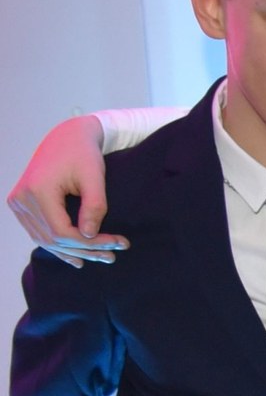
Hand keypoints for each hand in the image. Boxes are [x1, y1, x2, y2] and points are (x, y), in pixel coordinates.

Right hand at [11, 117, 122, 264]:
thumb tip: (90, 236)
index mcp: (37, 190)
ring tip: (101, 258)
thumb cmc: (83, 154)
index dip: (90, 243)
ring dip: (73, 252)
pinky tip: (77, 257)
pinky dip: (58, 246)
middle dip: (86, 250)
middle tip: (113, 256)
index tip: (118, 243)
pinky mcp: (20, 205)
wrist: (65, 138)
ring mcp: (18, 203)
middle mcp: (21, 199)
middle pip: (53, 238)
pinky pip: (38, 233)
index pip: (62, 231)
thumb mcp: (94, 177)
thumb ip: (94, 206)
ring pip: (45, 239)